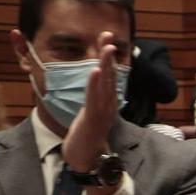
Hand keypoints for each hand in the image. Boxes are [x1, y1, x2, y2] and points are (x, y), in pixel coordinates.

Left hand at [62, 31, 118, 173]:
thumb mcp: (89, 112)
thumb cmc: (85, 136)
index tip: (106, 38)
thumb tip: (91, 83)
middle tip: (108, 35)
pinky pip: (94, 98)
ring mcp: (103, 111)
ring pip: (105, 84)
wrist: (86, 159)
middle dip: (108, 54)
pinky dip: (94, 84)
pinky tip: (94, 71)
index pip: (108, 73)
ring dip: (105, 64)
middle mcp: (108, 103)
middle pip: (110, 74)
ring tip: (106, 48)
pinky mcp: (93, 118)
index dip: (107, 56)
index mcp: (107, 100)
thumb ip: (92, 97)